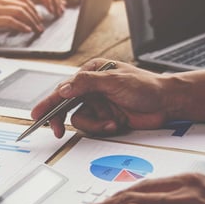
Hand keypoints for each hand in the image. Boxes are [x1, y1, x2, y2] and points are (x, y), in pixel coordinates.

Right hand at [0, 0, 44, 38]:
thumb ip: (0, 13)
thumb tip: (15, 21)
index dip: (34, 8)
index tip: (38, 18)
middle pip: (25, 3)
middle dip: (36, 15)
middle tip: (40, 26)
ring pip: (21, 10)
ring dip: (31, 21)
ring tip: (36, 30)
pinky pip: (11, 20)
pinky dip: (22, 25)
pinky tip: (26, 31)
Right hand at [30, 58, 171, 137]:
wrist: (167, 103)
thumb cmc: (146, 86)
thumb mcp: (114, 81)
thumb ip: (86, 83)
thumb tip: (64, 89)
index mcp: (91, 73)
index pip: (64, 88)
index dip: (49, 102)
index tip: (37, 114)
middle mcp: (93, 88)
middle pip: (66, 106)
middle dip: (61, 119)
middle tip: (55, 130)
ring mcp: (99, 104)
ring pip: (80, 119)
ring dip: (94, 125)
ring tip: (109, 123)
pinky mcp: (107, 118)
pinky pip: (94, 127)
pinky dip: (103, 128)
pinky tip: (116, 124)